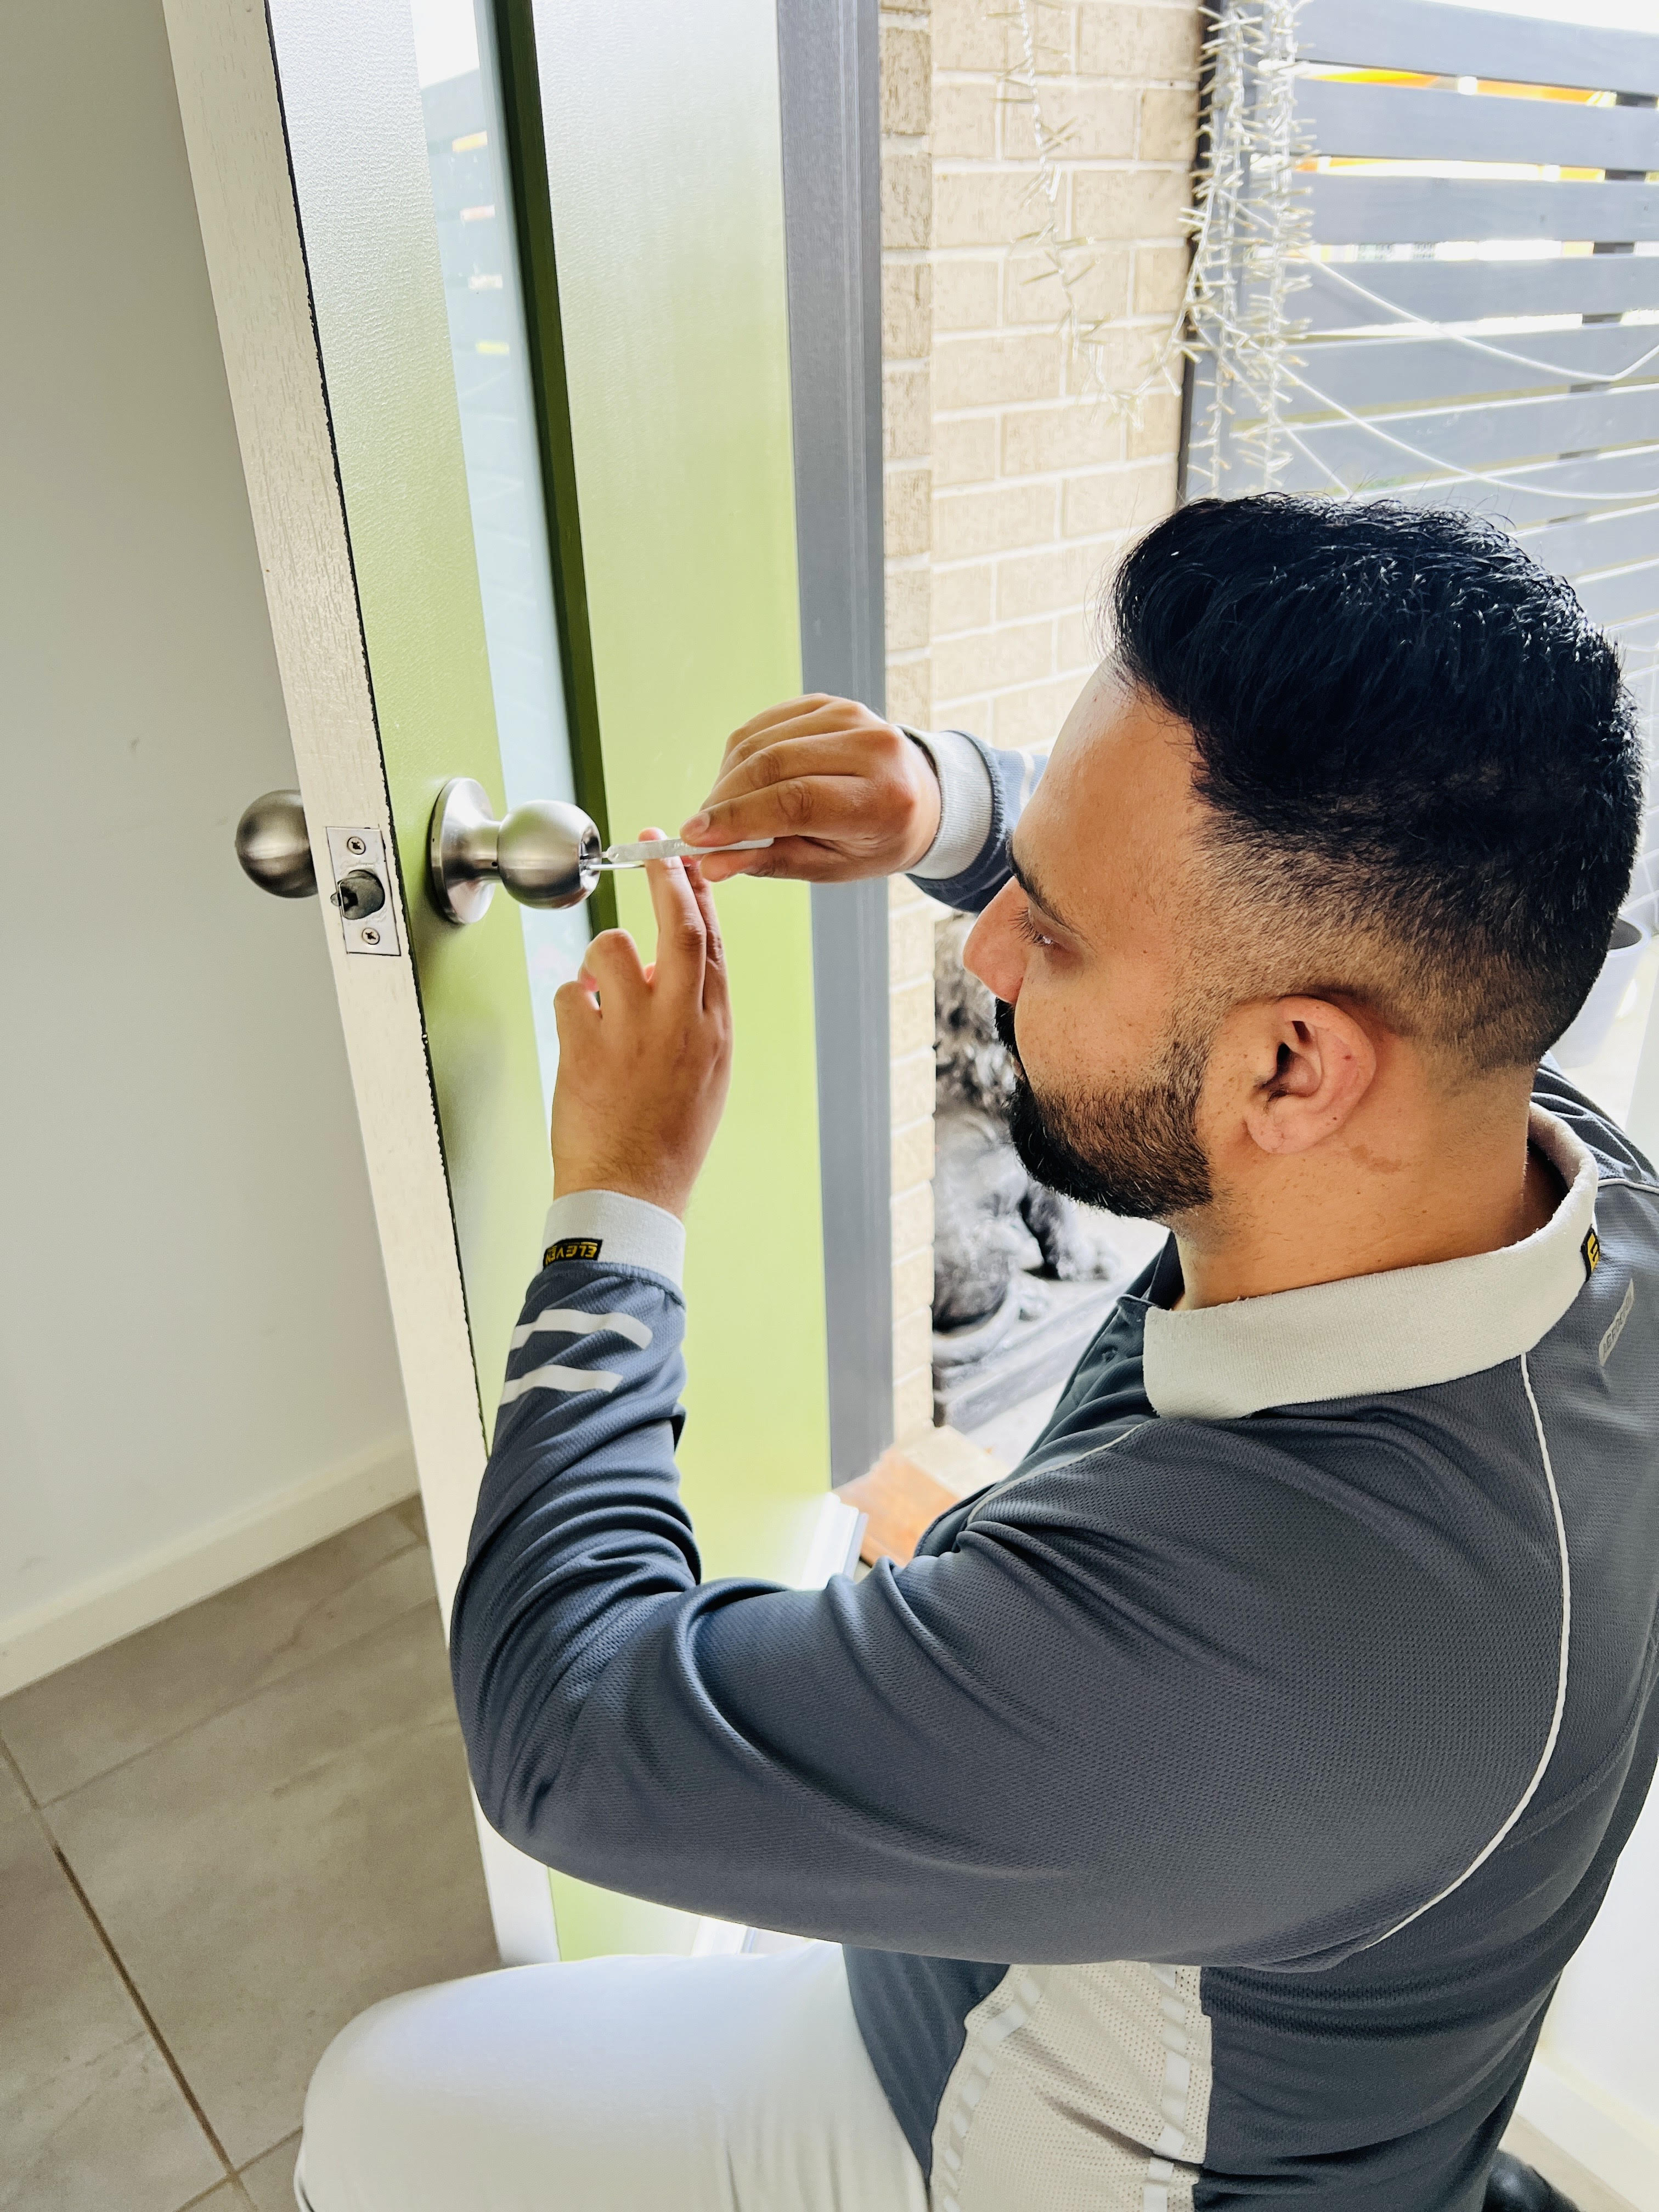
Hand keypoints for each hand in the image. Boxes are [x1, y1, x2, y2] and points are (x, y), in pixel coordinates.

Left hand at [550, 833, 731, 1217]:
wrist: (632, 1194)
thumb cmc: (666, 1139)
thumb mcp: (705, 1074)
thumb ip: (694, 1017)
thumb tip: (665, 968)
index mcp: (715, 1031)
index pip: (714, 944)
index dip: (700, 895)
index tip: (689, 862)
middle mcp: (681, 1025)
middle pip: (679, 927)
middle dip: (666, 878)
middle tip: (654, 847)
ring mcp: (633, 1034)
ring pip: (611, 950)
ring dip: (600, 961)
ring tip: (600, 996)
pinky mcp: (587, 1048)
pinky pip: (569, 993)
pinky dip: (570, 1005)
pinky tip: (580, 1036)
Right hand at [679, 694, 940, 881]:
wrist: (919, 797)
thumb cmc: (874, 841)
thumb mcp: (831, 866)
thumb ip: (771, 861)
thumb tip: (710, 863)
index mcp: (882, 797)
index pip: (796, 802)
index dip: (738, 819)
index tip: (694, 838)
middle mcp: (872, 746)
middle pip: (773, 764)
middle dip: (724, 800)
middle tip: (698, 831)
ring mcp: (851, 715)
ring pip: (762, 741)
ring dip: (727, 779)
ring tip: (721, 812)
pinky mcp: (828, 702)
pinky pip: (764, 724)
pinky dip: (741, 756)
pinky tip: (740, 783)